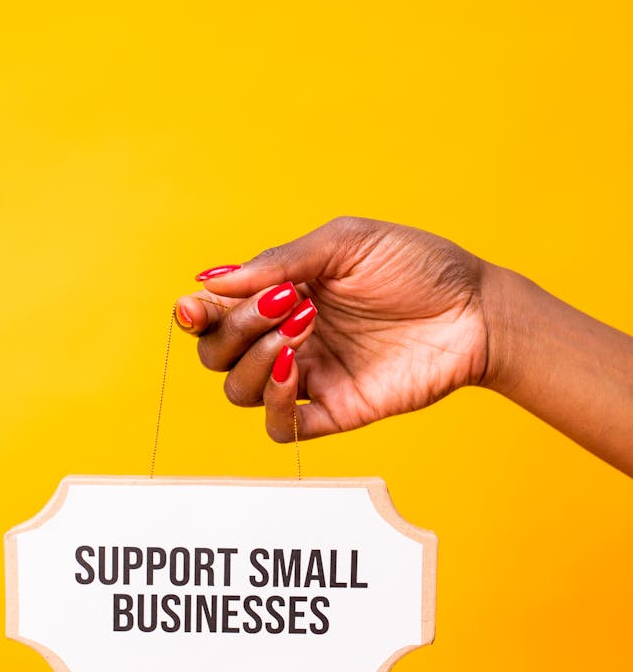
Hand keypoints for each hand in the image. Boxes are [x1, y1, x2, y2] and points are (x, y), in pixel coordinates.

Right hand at [177, 216, 487, 440]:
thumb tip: (211, 281)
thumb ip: (278, 261)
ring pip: (238, 391)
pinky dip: (271, 403)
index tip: (195, 306)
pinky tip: (292, 369)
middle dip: (234, 328)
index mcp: (282, 295)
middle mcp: (287, 338)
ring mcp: (309, 377)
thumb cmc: (417, 266)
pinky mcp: (334, 410)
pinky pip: (279, 428)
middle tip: (281, 304)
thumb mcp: (344, 243)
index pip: (217, 314)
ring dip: (252, 359)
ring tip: (302, 327)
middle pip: (217, 355)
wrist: (475, 310)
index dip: (196, 314)